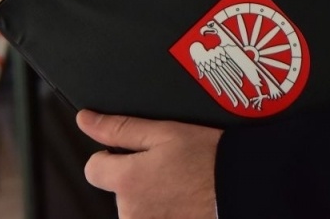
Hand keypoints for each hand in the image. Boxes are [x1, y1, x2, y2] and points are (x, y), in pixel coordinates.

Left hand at [78, 110, 220, 218]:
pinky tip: (183, 205)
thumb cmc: (211, 159)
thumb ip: (120, 128)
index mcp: (127, 181)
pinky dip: (165, 213)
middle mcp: (131, 212)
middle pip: (117, 192)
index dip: (110, 157)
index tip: (133, 156)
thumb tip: (85, 120)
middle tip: (168, 171)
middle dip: (135, 182)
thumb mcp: (166, 132)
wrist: (245, 189)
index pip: (93, 169)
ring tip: (180, 188)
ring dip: (150, 201)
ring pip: (135, 210)